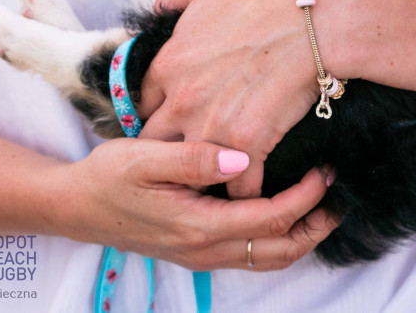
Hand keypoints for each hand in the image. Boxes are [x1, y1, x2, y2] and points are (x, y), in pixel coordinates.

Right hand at [49, 138, 336, 270]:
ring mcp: (203, 255)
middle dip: (317, 224)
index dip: (306, 196)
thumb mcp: (144, 157)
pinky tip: (286, 211)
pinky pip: (252, 254)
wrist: (75, 206)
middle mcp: (206, 249)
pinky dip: (279, 237)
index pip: (271, 218)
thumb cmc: (108, 177)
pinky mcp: (199, 251)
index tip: (325, 169)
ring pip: (269, 257)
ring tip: (324, 205)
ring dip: (302, 235)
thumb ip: (194, 159)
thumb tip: (241, 158)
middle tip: (340, 193)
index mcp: (199, 226)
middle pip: (281, 249)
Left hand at [138, 0, 322, 199]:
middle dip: (171, 150)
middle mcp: (181, 102)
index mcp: (168, 65)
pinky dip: (245, 191)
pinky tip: (253, 189)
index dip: (159, 112)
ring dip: (204, 177)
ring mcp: (212, 127)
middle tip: (189, 154)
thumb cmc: (265, 0)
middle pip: (157, 145)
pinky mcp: (247, 145)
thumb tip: (160, 7)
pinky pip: (237, 185)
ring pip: (192, 172)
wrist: (315, 23)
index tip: (175, 117)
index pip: (143, 105)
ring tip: (216, 181)